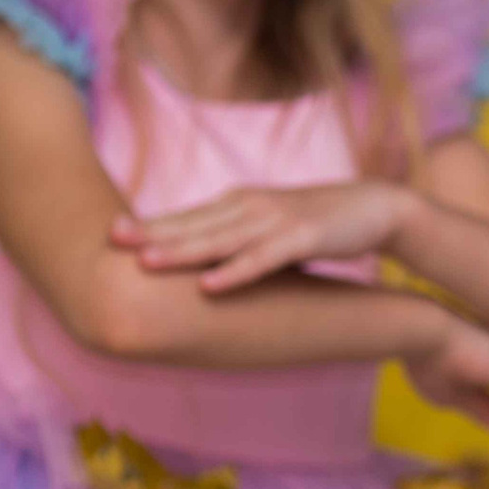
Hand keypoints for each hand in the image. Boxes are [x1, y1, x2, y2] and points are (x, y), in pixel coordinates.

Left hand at [114, 181, 415, 291]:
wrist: (380, 208)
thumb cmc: (321, 220)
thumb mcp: (271, 225)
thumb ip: (237, 237)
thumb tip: (200, 259)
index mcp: (242, 203)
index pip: (188, 216)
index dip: (150, 223)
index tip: (109, 232)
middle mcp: (253, 206)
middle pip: (194, 223)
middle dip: (151, 232)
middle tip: (110, 240)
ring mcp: (278, 220)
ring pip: (222, 238)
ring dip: (183, 250)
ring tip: (146, 262)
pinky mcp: (305, 236)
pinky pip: (264, 258)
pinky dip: (235, 271)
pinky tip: (210, 284)